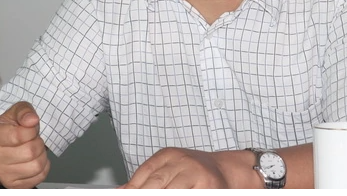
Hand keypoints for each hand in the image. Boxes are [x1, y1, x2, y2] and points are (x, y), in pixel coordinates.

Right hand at [0, 101, 49, 188]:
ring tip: (34, 148)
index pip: (20, 135)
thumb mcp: (16, 111)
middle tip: (33, 138)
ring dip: (42, 155)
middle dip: (38, 142)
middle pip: (30, 151)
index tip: (31, 127)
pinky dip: (43, 167)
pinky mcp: (12, 184)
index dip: (32, 129)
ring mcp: (2, 173)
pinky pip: (39, 177)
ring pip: (36, 166)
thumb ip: (24, 111)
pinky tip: (35, 159)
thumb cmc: (8, 127)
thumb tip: (32, 119)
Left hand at [119, 147, 255, 188]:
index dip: (133, 188)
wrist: (226, 170)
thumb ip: (145, 179)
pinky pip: (188, 195)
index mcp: (169, 155)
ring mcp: (196, 174)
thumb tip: (121, 189)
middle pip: (156, 184)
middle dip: (143, 195)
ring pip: (171, 191)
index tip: (123, 195)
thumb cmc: (194, 172)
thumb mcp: (169, 168)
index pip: (145, 173)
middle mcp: (183, 161)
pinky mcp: (208, 187)